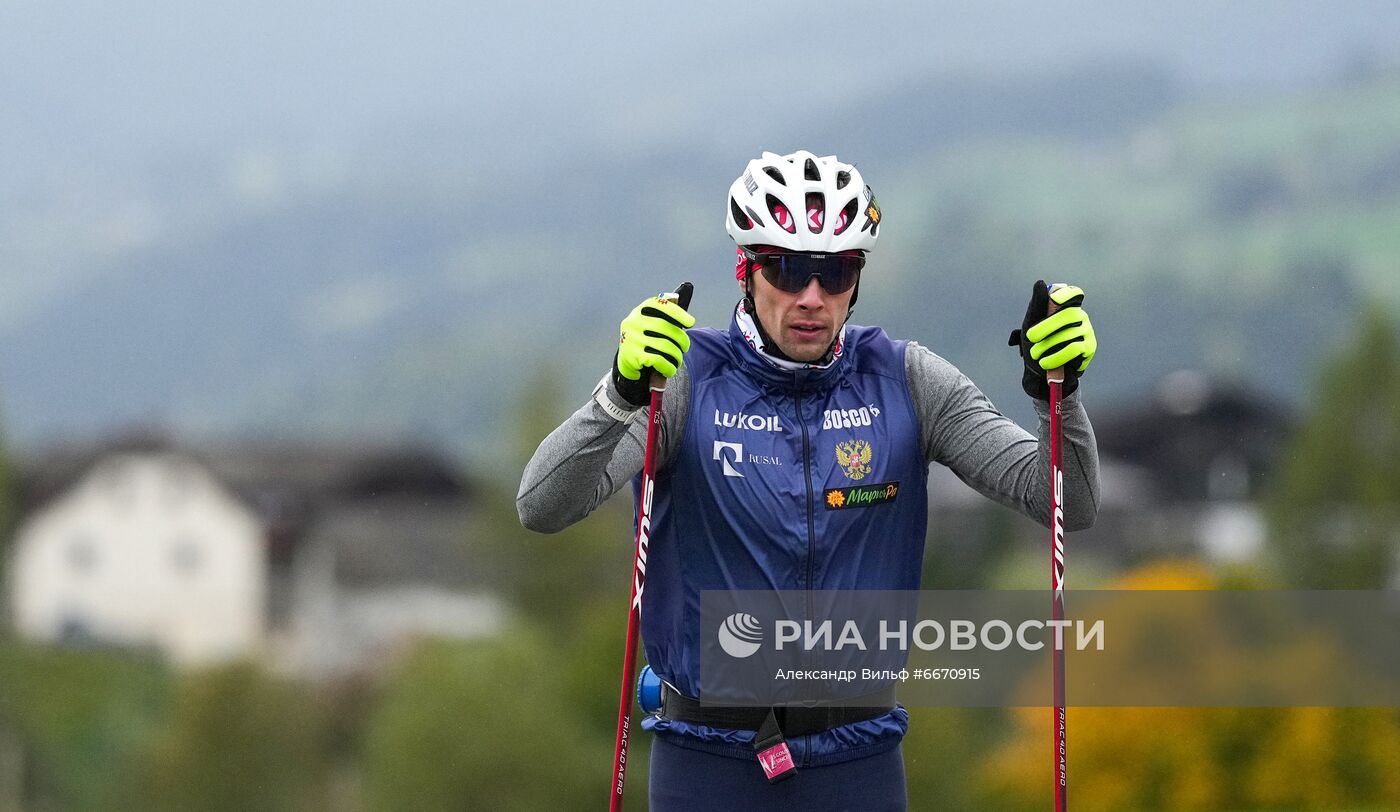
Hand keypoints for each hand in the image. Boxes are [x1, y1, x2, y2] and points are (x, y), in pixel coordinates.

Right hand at [612, 285, 695, 405]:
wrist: (627, 361)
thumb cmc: (647, 338)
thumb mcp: (654, 322)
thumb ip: (668, 310)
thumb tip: (687, 286)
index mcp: (641, 310)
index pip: (661, 305)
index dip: (678, 313)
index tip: (691, 322)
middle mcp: (634, 321)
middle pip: (667, 329)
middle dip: (682, 340)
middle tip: (685, 347)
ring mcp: (631, 338)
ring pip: (666, 347)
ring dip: (677, 356)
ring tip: (678, 360)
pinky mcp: (632, 355)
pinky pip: (659, 360)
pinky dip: (669, 367)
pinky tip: (670, 369)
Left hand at [1008, 280, 1096, 399]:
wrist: (1042, 372)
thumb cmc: (1037, 343)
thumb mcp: (1031, 324)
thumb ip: (1037, 305)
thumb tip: (1040, 283)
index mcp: (1067, 307)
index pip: (1075, 294)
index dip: (1067, 294)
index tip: (1054, 299)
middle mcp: (1080, 316)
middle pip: (1068, 315)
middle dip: (1046, 326)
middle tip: (1031, 336)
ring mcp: (1087, 331)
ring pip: (1068, 334)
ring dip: (1047, 346)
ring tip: (1036, 355)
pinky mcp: (1090, 347)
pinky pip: (1073, 348)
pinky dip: (1056, 356)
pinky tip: (1045, 362)